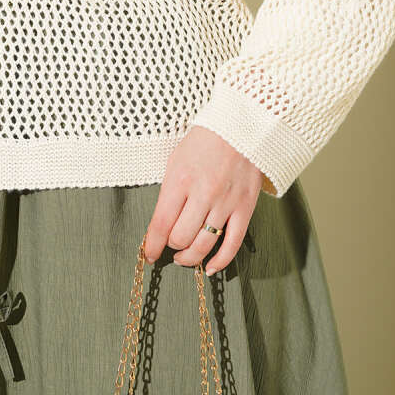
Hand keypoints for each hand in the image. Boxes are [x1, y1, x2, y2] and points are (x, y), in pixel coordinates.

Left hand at [143, 126, 263, 274]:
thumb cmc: (204, 142)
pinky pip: (232, 244)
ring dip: (191, 257)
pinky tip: (210, 267)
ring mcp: (226, 202)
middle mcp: (203, 193)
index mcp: (180, 179)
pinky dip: (220, 261)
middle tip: (170, 247)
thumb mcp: (176, 160)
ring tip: (185, 257)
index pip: (161, 223)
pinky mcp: (245, 208)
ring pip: (204, 245)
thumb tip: (160, 224)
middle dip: (171, 247)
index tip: (149, 253)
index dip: (152, 245)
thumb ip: (169, 192)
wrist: (240, 127)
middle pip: (181, 238)